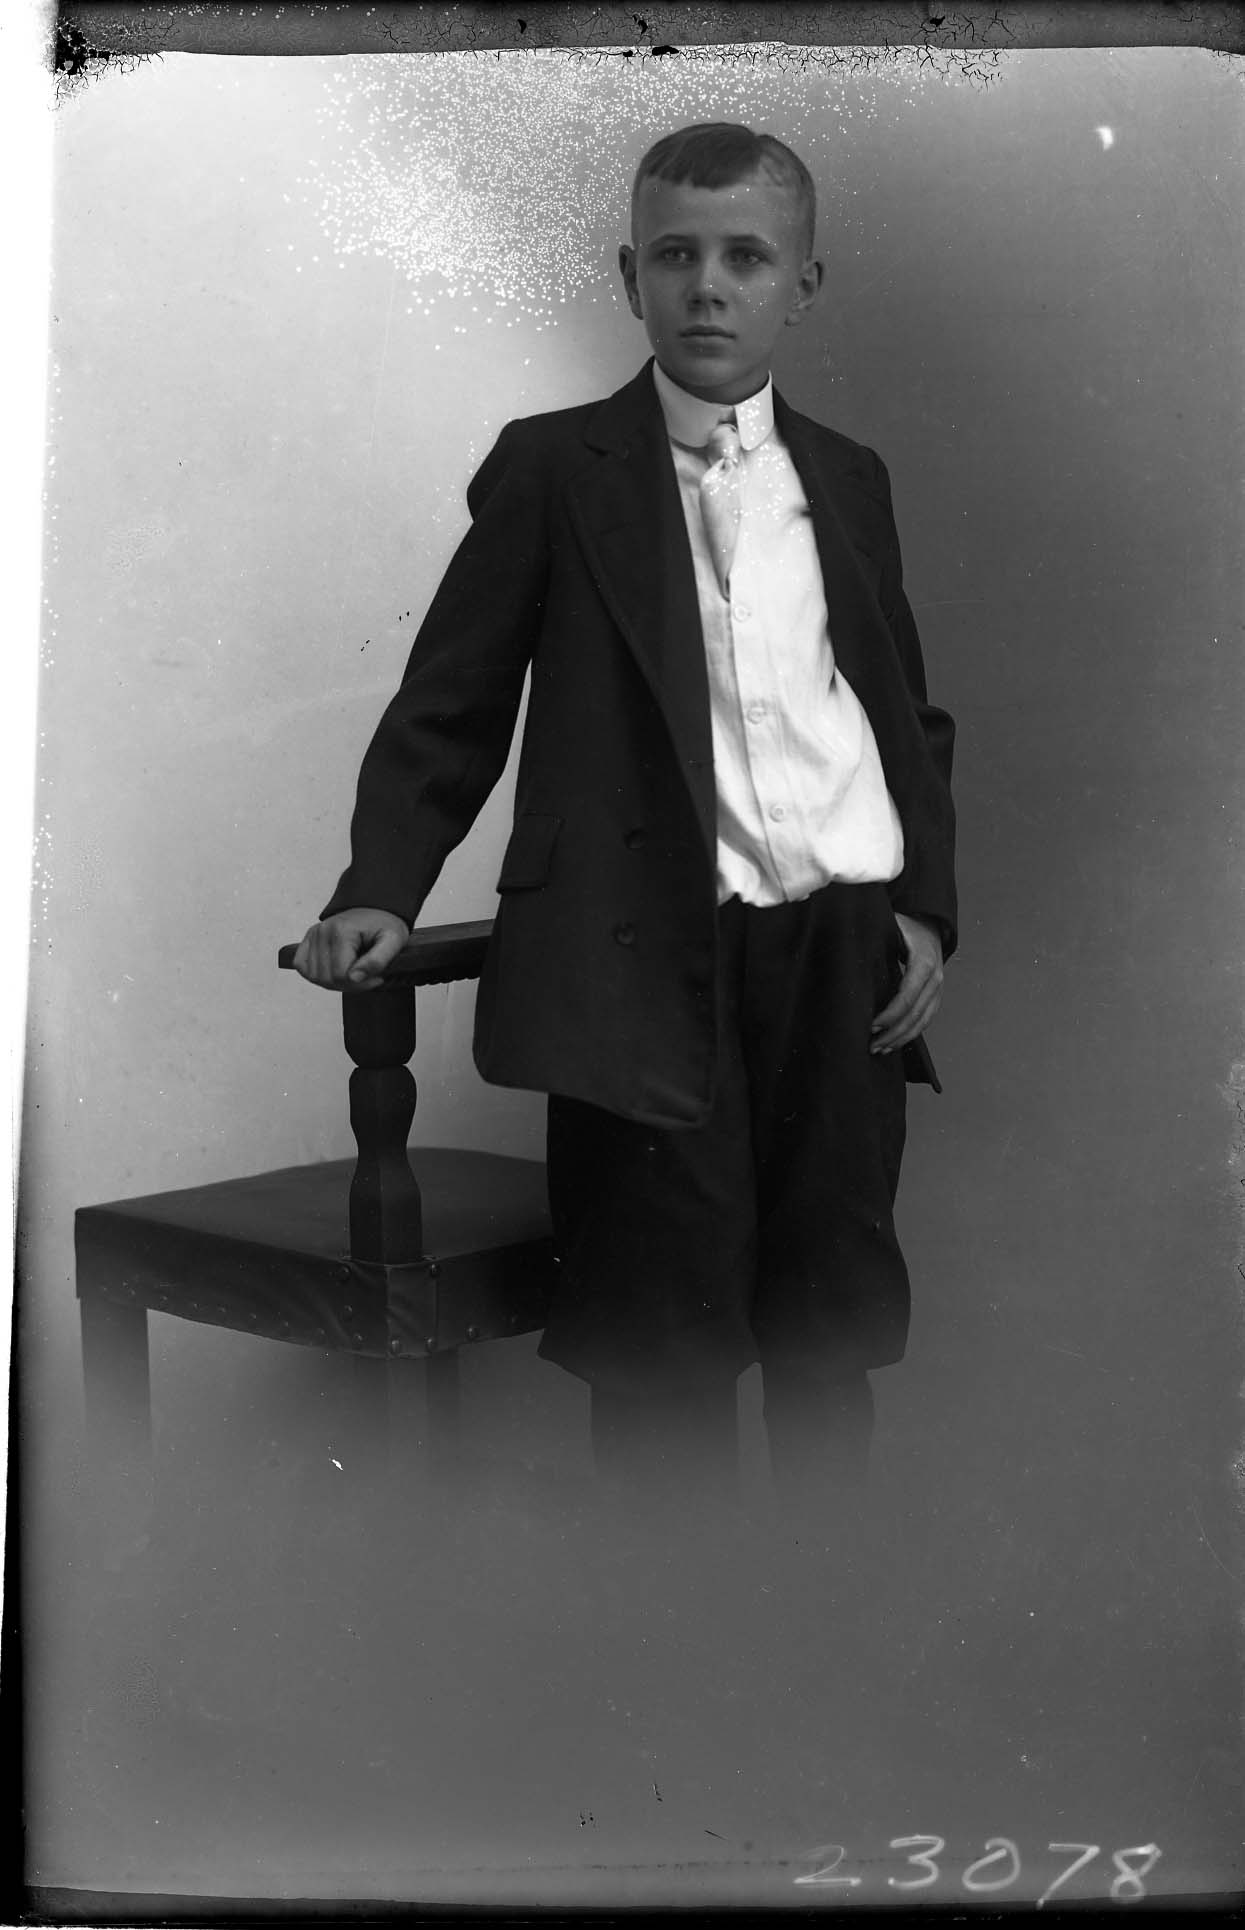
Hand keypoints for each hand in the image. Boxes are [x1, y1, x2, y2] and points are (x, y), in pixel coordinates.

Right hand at [292, 908, 410, 991]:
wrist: (376, 910)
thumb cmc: (385, 926)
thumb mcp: (394, 941)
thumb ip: (377, 961)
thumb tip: (354, 977)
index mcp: (342, 930)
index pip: (342, 976)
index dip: (361, 984)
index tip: (377, 977)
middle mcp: (323, 931)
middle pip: (327, 979)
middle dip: (350, 984)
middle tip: (367, 975)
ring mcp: (313, 935)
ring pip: (315, 977)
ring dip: (335, 982)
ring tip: (354, 972)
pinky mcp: (308, 939)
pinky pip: (302, 966)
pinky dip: (316, 974)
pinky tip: (335, 970)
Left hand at [870, 912, 943, 1055]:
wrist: (930, 925)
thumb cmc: (905, 926)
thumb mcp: (892, 925)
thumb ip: (877, 937)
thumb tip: (848, 948)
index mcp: (924, 961)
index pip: (908, 995)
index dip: (890, 1014)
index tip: (871, 1025)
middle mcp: (935, 978)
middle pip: (915, 1014)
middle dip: (892, 1032)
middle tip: (871, 1045)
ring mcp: (938, 989)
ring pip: (922, 1022)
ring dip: (901, 1038)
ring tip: (879, 1049)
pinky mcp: (936, 997)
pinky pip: (926, 1021)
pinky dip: (910, 1035)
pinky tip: (893, 1044)